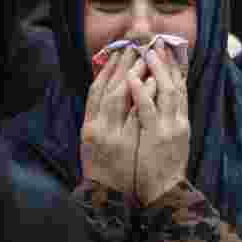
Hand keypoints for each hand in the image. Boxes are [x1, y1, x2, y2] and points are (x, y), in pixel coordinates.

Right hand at [81, 47, 143, 193]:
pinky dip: (144, 95)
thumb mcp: (97, 142)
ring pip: (122, 98)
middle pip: (109, 89)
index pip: (95, 91)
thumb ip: (103, 118)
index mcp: (89, 127)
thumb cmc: (105, 168)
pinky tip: (152, 80)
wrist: (111, 196)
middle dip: (122, 66)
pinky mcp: (131, 143)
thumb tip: (116, 92)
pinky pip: (139, 114)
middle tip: (134, 45)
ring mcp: (113, 136)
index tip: (118, 50)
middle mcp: (98, 129)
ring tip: (146, 56)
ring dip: (134, 75)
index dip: (106, 69)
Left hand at [129, 38, 190, 205]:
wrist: (166, 194)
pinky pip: (146, 109)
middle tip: (157, 43)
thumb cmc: (164, 170)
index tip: (167, 50)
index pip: (180, 89)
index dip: (175, 68)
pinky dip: (140, 91)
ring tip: (146, 52)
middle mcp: (179, 121)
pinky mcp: (155, 136)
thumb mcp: (172, 142)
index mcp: (182, 122)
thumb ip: (167, 122)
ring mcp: (168, 128)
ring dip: (155, 70)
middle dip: (166, 63)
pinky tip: (132, 78)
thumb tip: (160, 104)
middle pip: (175, 85)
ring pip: (164, 91)